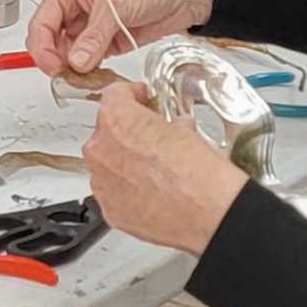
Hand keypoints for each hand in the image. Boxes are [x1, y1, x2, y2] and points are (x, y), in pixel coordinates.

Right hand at [27, 0, 216, 85]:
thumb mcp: (116, 5)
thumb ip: (93, 37)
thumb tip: (75, 62)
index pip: (41, 23)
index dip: (43, 48)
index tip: (54, 68)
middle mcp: (75, 7)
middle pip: (51, 42)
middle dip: (58, 61)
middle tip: (69, 77)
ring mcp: (91, 27)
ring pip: (69, 55)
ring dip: (75, 70)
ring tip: (87, 78)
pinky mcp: (107, 42)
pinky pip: (89, 62)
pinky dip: (91, 73)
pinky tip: (98, 76)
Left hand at [82, 79, 251, 254]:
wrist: (205, 212)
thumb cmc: (196, 173)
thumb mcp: (186, 131)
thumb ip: (167, 125)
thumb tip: (173, 130)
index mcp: (116, 120)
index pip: (115, 95)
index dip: (133, 95)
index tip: (141, 99)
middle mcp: (101, 150)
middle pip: (107, 131)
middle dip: (129, 133)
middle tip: (153, 139)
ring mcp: (102, 182)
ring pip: (107, 164)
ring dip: (126, 163)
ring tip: (155, 170)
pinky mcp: (109, 209)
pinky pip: (113, 192)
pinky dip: (128, 191)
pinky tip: (152, 192)